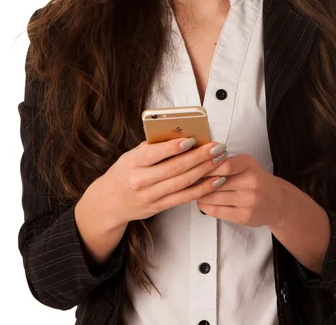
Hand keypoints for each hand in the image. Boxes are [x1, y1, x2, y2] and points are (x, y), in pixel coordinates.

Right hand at [101, 138, 229, 225]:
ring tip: (220, 160)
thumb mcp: (132, 155)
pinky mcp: (159, 207)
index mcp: (133, 162)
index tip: (193, 139)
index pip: (155, 153)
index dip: (175, 147)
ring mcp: (151, 196)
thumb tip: (182, 134)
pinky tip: (215, 180)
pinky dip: (202, 189)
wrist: (109, 202)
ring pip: (183, 183)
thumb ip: (153, 147)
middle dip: (200, 157)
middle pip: (175, 168)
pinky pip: (184, 197)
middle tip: (218, 148)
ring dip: (205, 171)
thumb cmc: (125, 172)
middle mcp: (141, 180)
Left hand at [197, 153, 282, 227]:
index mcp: (249, 165)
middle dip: (200, 182)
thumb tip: (198, 164)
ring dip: (200, 195)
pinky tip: (201, 202)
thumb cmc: (255, 179)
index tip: (196, 168)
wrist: (277, 201)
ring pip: (215, 198)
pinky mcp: (245, 217)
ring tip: (193, 191)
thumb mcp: (245, 164)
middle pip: (217, 182)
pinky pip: (218, 212)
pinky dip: (205, 207)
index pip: (225, 165)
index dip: (207, 167)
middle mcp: (251, 182)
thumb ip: (226, 162)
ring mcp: (249, 201)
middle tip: (188, 181)